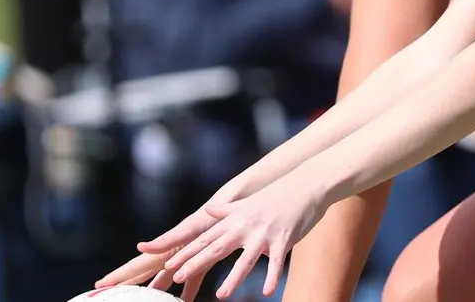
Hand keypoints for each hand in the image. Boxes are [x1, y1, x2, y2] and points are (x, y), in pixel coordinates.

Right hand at [96, 204, 218, 297]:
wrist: (237, 203)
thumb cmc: (211, 215)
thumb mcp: (190, 227)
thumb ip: (167, 239)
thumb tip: (140, 246)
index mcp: (167, 245)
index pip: (139, 264)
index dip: (120, 275)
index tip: (99, 285)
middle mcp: (173, 251)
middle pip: (147, 272)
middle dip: (129, 285)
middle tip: (108, 296)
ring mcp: (187, 255)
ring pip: (166, 278)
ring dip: (155, 291)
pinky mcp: (204, 258)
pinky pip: (192, 280)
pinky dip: (187, 292)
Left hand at [163, 176, 327, 299]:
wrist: (305, 185)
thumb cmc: (276, 195)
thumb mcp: (248, 202)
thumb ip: (226, 210)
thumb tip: (209, 209)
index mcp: (235, 220)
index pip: (206, 238)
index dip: (188, 252)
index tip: (169, 265)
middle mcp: (246, 227)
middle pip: (218, 248)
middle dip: (197, 263)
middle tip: (178, 277)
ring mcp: (265, 234)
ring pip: (246, 260)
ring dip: (233, 278)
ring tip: (221, 295)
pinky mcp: (284, 240)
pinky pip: (277, 263)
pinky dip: (273, 277)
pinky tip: (269, 293)